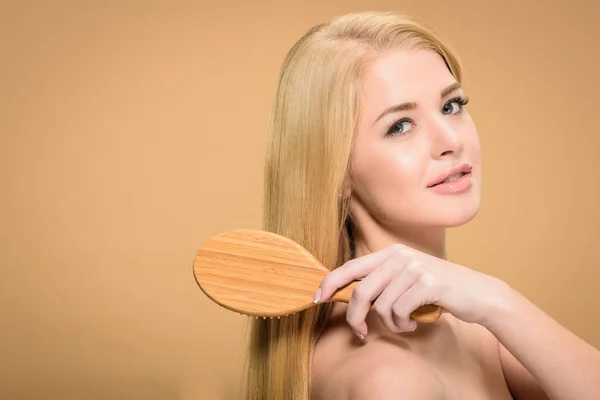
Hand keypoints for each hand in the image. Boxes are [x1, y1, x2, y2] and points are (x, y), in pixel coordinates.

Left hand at [314, 243, 508, 337]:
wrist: (478, 294)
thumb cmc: (438, 291)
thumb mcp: (406, 280)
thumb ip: (382, 283)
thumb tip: (350, 299)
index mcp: (391, 253)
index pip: (351, 267)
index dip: (330, 283)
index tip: (316, 298)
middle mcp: (400, 256)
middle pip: (361, 291)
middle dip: (355, 317)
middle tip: (359, 333)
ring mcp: (414, 267)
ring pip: (381, 306)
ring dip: (389, 324)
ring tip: (403, 324)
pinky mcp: (428, 283)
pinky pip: (399, 312)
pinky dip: (403, 324)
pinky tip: (414, 323)